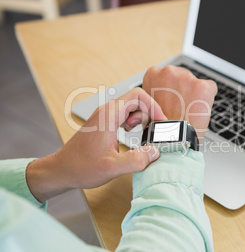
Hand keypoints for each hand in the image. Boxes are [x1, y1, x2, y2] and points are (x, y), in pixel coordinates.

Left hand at [26, 87, 166, 202]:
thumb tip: (155, 152)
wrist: (61, 170)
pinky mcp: (103, 124)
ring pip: (131, 107)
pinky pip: (124, 115)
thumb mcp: (112, 167)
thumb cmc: (80, 167)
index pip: (138, 96)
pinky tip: (131, 135)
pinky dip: (133, 123)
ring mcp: (104, 117)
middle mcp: (107, 111)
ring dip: (141, 119)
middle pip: (137, 100)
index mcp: (109, 115)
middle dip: (149, 114)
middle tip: (152, 131)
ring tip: (141, 134)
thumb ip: (137, 160)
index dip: (154, 106)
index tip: (161, 122)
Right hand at [142, 65, 217, 140]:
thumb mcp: (150, 103)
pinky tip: (199, 110)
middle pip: (183, 76)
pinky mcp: (203, 86)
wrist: (172, 139)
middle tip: (181, 106)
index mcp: (154, 74)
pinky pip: (211, 88)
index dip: (172, 89)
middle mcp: (169, 72)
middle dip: (184, 90)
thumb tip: (164, 90)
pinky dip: (208, 99)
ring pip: (197, 83)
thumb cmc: (160, 126)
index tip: (172, 98)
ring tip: (189, 110)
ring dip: (195, 94)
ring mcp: (187, 78)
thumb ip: (157, 91)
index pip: (168, 74)